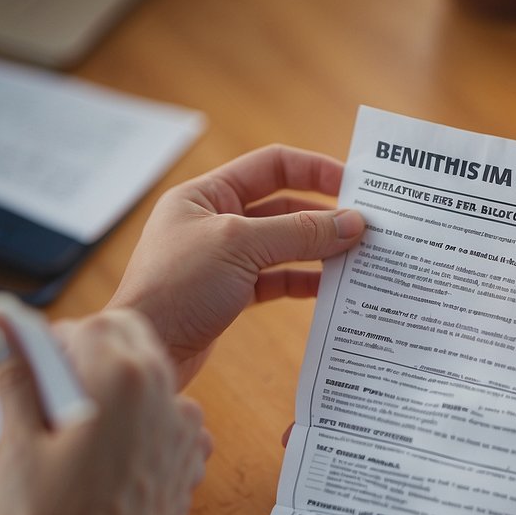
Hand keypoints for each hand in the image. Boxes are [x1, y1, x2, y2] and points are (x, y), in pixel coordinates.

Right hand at [0, 301, 210, 514]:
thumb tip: (1, 321)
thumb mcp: (15, 442)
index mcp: (125, 378)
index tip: (32, 374)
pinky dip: (139, 435)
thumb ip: (17, 372)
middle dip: (93, 362)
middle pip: (134, 348)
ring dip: (117, 399)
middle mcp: (169, 402)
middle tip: (48, 409)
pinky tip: (102, 472)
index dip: (58, 344)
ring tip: (71, 448)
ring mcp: (186, 442)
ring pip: (153, 390)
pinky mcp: (189, 477)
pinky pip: (166, 432)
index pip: (96, 324)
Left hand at [108, 144, 366, 387]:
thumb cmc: (178, 288)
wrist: (147, 348)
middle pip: (283, 207)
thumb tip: (353, 222)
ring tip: (358, 257)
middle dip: (324, 215)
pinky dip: (304, 281)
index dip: (315, 170)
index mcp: (206, 194)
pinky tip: (331, 288)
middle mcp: (214, 221)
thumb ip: (299, 233)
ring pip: (283, 246)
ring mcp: (223, 259)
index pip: (272, 166)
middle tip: (367, 226)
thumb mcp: (241, 248)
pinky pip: (277, 279)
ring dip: (319, 250)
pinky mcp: (230, 294)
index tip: (356, 185)